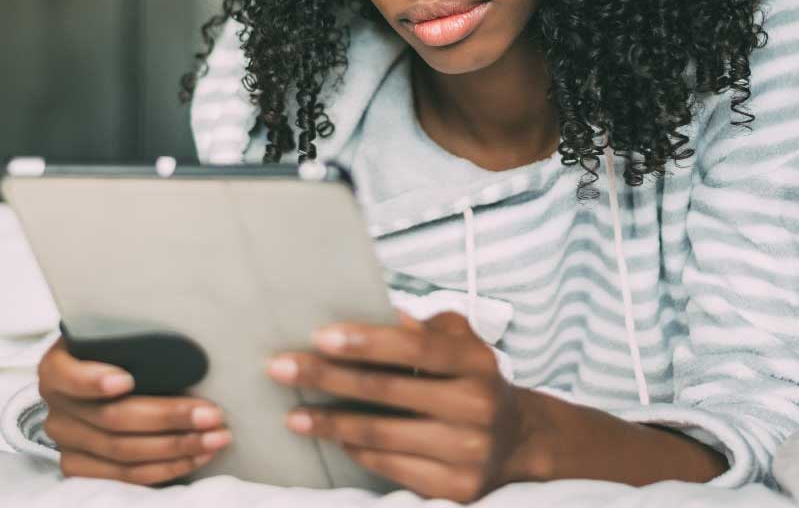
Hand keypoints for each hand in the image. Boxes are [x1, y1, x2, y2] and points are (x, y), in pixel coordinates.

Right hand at [36, 337, 232, 483]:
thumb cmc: (113, 352)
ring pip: (124, 453)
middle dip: (168, 417)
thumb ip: (132, 336)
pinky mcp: (82, 468)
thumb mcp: (112, 334)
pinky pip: (127, 476)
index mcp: (56, 368)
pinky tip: (196, 456)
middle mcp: (57, 409)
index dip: (95, 381)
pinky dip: (166, 468)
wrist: (95, 379)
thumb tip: (186, 326)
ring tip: (215, 437)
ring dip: (177, 447)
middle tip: (210, 414)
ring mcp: (67, 443)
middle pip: (112, 419)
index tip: (127, 380)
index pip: (71, 377)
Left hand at [266, 311, 544, 501]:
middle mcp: (476, 406)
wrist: (519, 441)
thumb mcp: (459, 342)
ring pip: (381, 435)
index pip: (414, 347)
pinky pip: (390, 466)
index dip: (365, 341)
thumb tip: (373, 310)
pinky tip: (332, 436)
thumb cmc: (470, 379)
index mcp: (475, 362)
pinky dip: (355, 450)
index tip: (319, 336)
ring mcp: (468, 451)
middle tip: (280, 368)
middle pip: (387, 390)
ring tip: (292, 413)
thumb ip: (422, 327)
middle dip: (326, 377)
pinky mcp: (456, 488)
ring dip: (330, 422)